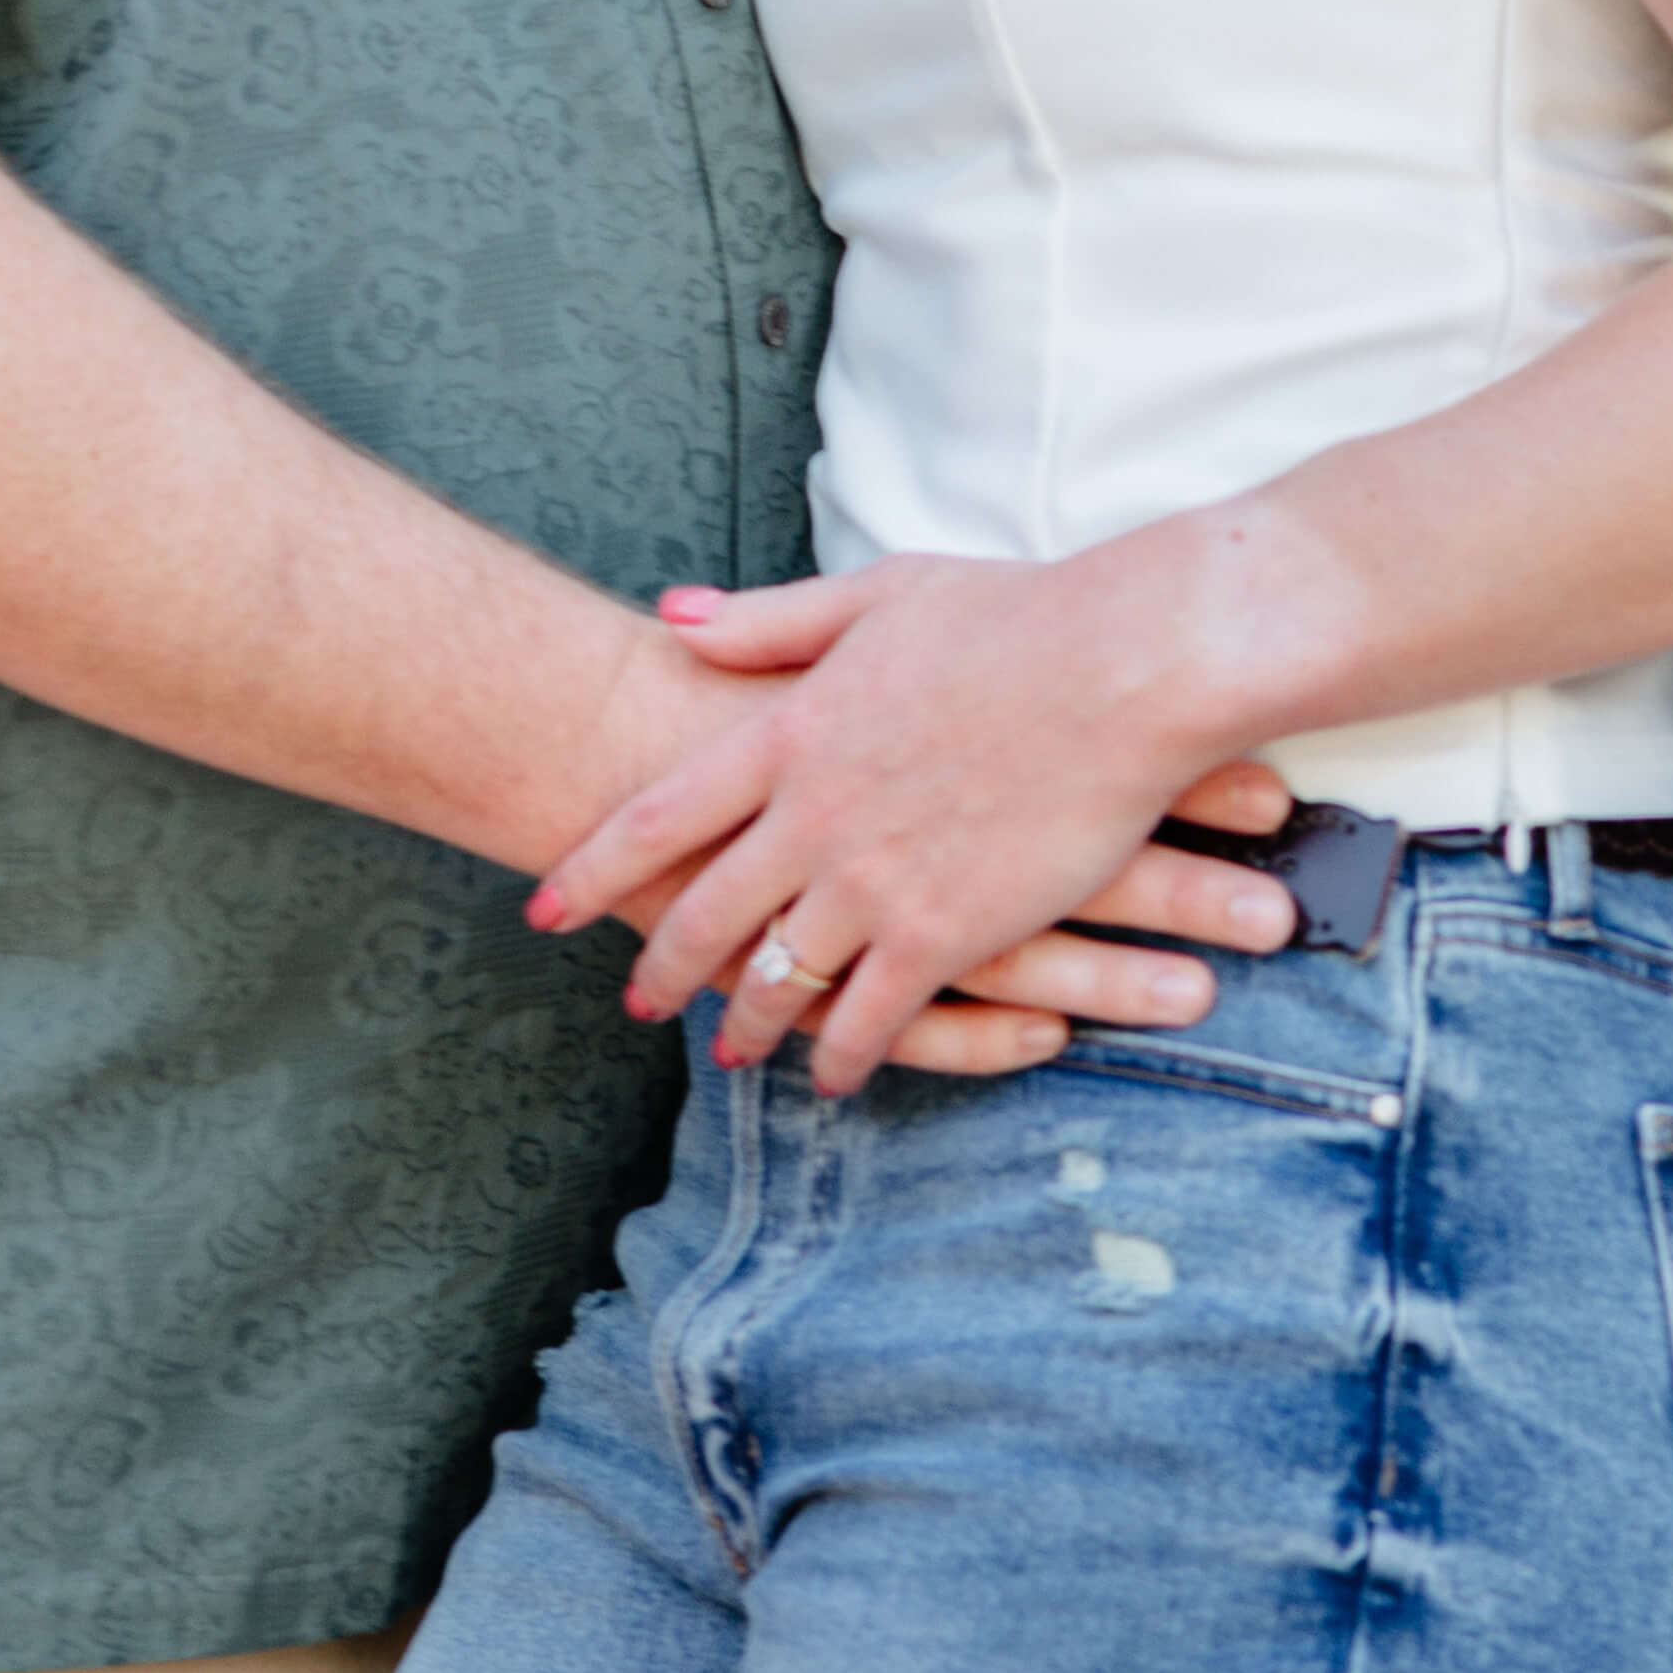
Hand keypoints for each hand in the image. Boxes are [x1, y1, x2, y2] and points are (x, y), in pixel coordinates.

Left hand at [525, 550, 1308, 1099]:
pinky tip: (836, 1077)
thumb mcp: (875, 595)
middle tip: (633, 1000)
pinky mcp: (943, 932)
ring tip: (728, 1052)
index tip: (548, 905)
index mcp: (788, 731)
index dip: (596, 866)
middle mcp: (812, 816)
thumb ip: (767, 620)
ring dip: (746, 1023)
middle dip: (661, 964)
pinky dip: (846, 1055)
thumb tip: (668, 617)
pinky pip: (872, 1017)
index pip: (659, 815)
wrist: (1125, 664)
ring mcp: (873, 881)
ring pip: (778, 978)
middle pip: (705, 910)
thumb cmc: (1013, 616)